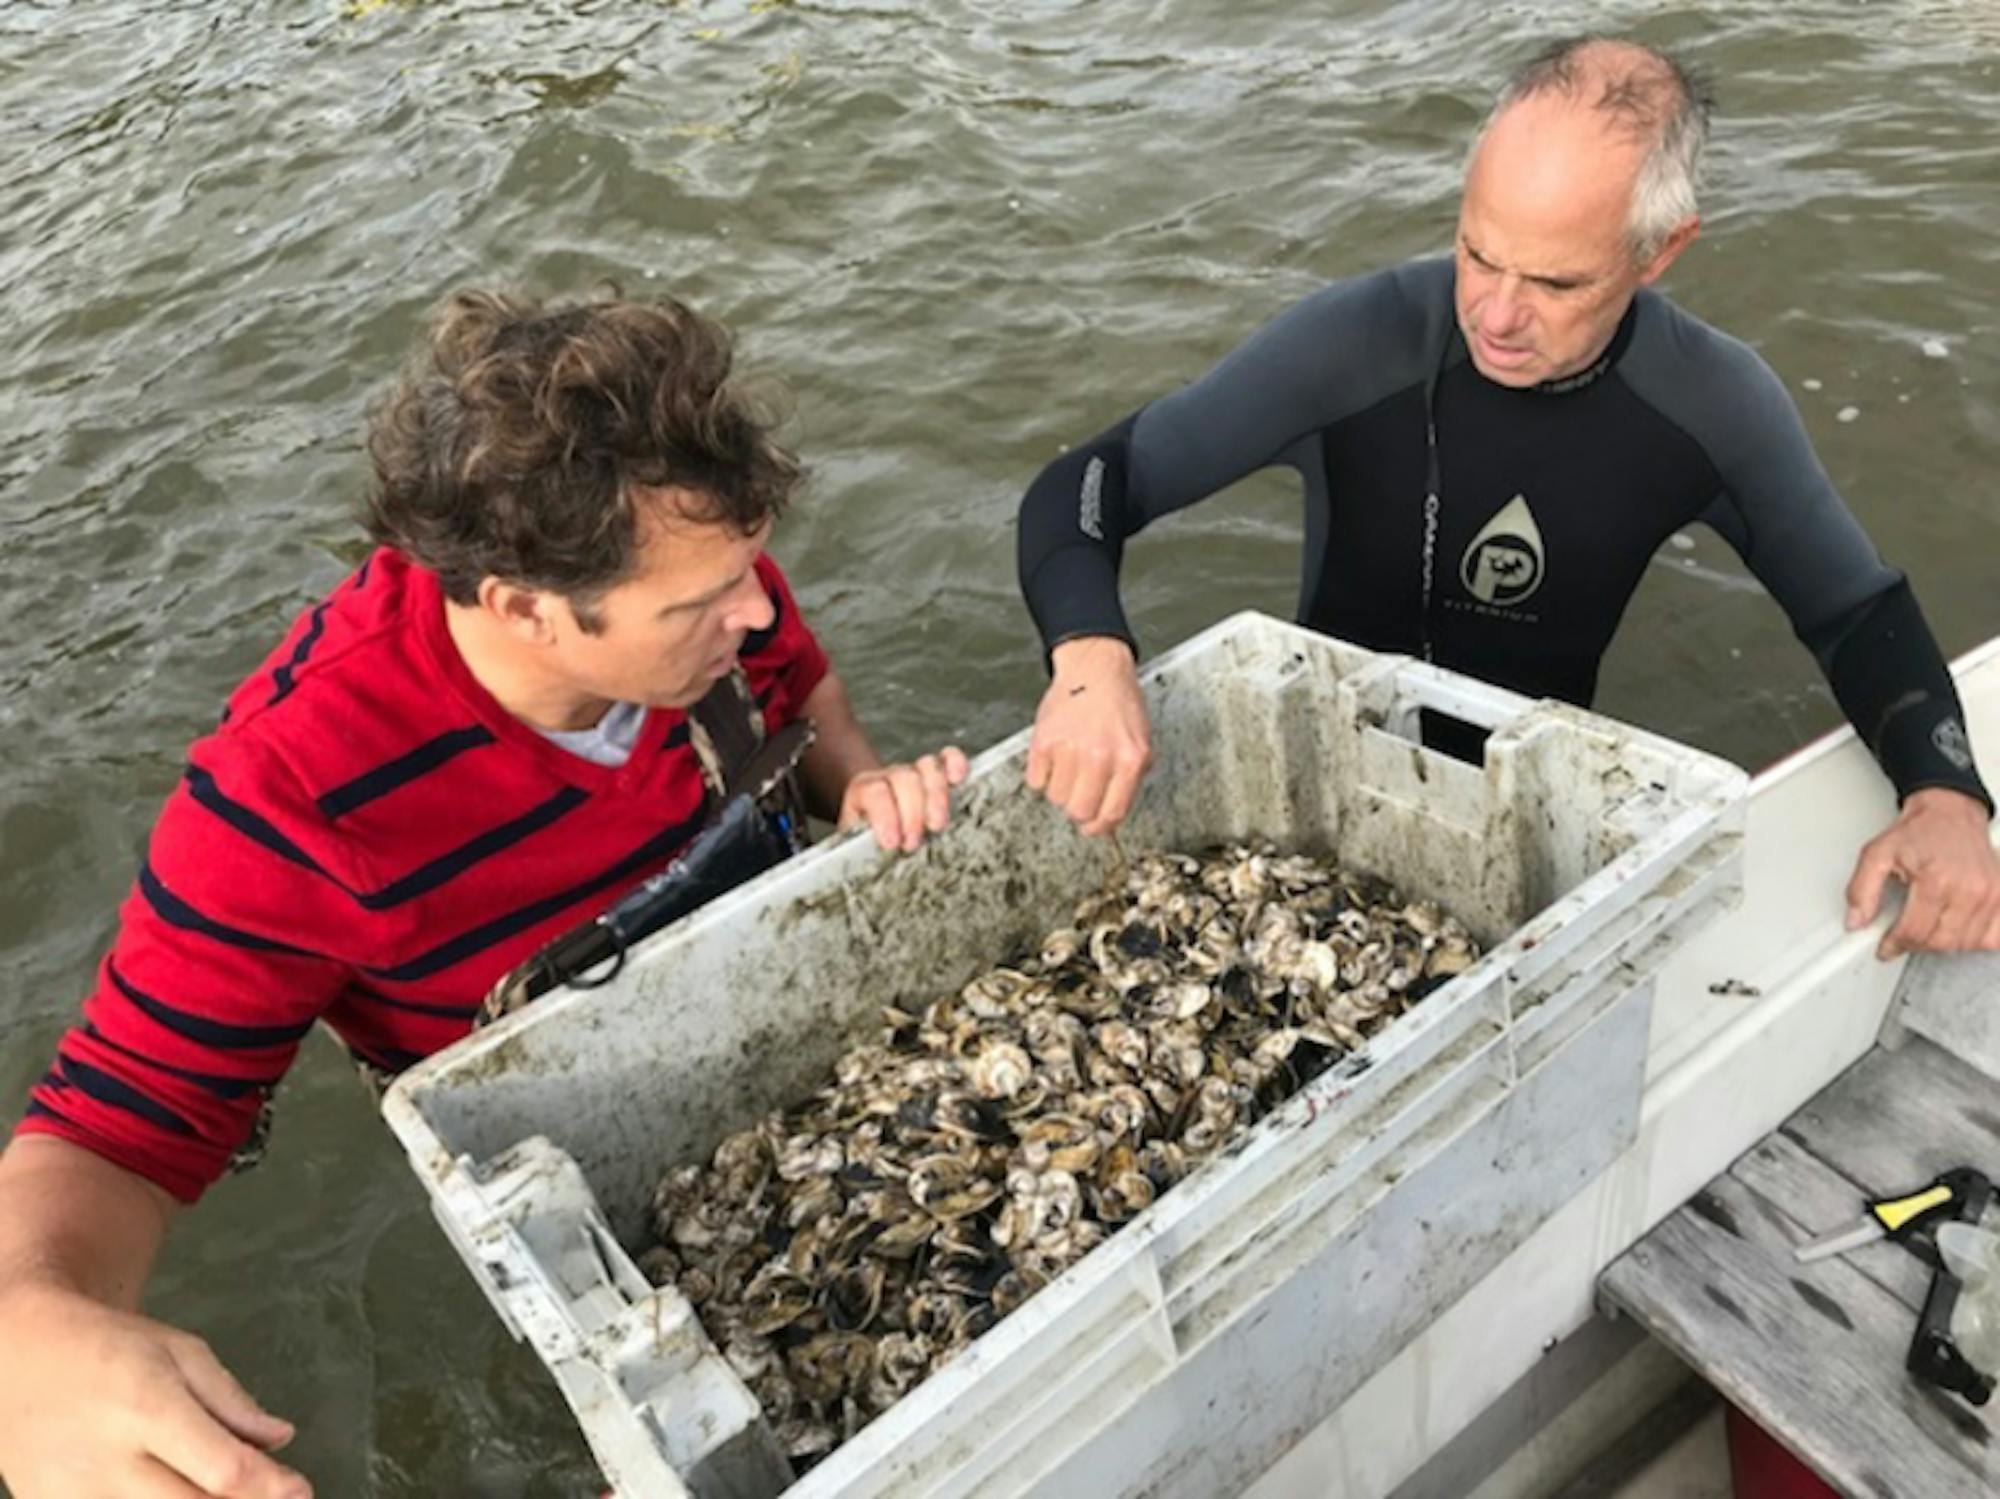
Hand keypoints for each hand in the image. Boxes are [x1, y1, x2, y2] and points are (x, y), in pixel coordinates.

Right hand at [0, 1283, 308, 1497]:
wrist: (19, 1356)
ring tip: (227, 1492)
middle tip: (275, 1496)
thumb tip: (280, 1440)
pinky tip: (177, 1493)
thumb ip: (232, 1401)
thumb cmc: (108, 1348)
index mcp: (146, 1407)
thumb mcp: (181, 1352)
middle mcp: (106, 1461)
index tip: (300, 1490)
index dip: (269, 1487)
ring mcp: (74, 1496)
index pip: (220, 1469)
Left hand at [837, 747, 968, 851]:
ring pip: (929, 767)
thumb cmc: (865, 840)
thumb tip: (865, 874)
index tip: (892, 843)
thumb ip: (860, 851)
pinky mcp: (938, 774)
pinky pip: (948, 758)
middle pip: (905, 779)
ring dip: (937, 797)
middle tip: (912, 844)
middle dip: (912, 814)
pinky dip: (956, 764)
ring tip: (936, 826)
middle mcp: (889, 776)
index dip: (885, 816)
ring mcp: (914, 772)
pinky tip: (958, 779)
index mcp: (863, 791)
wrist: (872, 821)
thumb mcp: (856, 845)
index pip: (875, 793)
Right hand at [1026, 636, 1151, 836]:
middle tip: (1079, 796)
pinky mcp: (1044, 741)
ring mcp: (1070, 748)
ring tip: (1069, 765)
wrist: (1095, 668)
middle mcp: (1101, 756)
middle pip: (1080, 811)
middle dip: (1079, 810)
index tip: (1093, 828)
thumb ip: (1129, 779)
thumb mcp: (1140, 741)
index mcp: (1130, 759)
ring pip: (1056, 798)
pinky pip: (1036, 780)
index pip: (1112, 813)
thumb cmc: (1120, 704)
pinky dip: (1042, 774)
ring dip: (1061, 789)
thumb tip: (1109, 818)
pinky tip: (1055, 756)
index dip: (1100, 827)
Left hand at [1845, 788, 1999, 959]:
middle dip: (1917, 944)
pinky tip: (1957, 928)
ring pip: (1966, 943)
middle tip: (1904, 935)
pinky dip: (1975, 939)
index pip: (1916, 931)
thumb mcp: (1876, 854)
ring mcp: (1991, 893)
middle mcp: (1969, 888)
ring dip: (1942, 943)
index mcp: (1936, 879)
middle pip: (1941, 942)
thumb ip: (1861, 890)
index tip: (1886, 946)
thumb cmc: (1919, 831)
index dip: (1895, 944)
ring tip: (1928, 926)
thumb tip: (1856, 921)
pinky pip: (1994, 936)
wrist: (1950, 813)